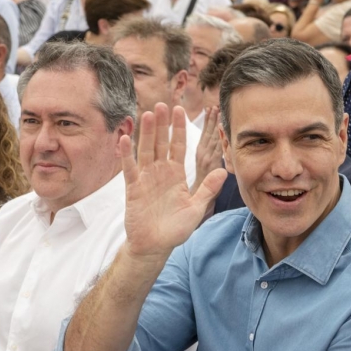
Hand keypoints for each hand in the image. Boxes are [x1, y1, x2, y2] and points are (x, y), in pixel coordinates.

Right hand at [121, 103, 226, 259]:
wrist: (155, 245)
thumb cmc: (176, 229)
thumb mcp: (196, 208)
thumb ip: (208, 189)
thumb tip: (225, 170)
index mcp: (176, 175)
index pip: (178, 146)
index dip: (179, 129)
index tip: (180, 111)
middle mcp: (160, 172)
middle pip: (160, 143)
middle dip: (161, 125)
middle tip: (162, 104)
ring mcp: (145, 178)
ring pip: (145, 151)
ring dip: (145, 133)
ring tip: (146, 114)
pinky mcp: (133, 188)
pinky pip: (130, 168)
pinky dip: (127, 155)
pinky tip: (125, 139)